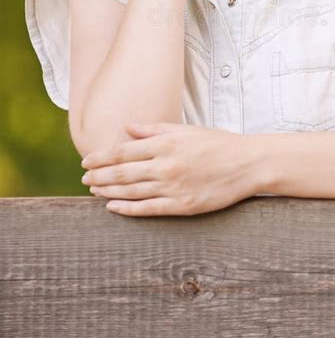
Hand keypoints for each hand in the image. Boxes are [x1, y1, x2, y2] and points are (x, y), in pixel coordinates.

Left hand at [80, 122, 259, 215]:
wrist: (247, 164)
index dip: (101, 157)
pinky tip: (113, 208)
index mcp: (166, 143)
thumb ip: (154, 129)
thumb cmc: (217, 144)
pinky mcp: (182, 205)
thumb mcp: (186, 130)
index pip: (124, 151)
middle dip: (99, 175)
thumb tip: (127, 127)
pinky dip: (127, 209)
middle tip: (84, 177)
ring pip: (131, 191)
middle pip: (123, 173)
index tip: (87, 160)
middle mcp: (166, 165)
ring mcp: (174, 187)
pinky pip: (148, 209)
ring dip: (108, 192)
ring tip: (94, 190)